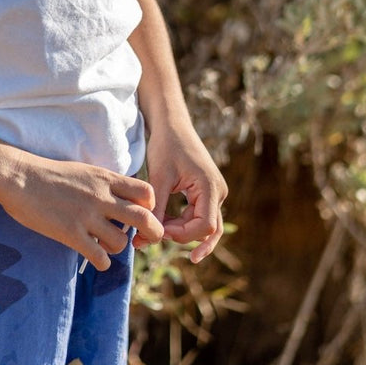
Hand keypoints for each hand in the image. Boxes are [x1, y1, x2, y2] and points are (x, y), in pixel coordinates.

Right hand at [0, 153, 164, 269]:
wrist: (19, 177)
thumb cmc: (50, 174)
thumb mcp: (84, 170)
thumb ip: (105, 184)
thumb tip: (123, 199)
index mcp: (105, 178)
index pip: (146, 192)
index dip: (150, 206)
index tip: (142, 214)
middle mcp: (101, 196)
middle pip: (144, 218)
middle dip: (153, 233)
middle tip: (149, 240)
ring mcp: (86, 215)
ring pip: (121, 242)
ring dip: (118, 247)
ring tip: (106, 245)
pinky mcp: (70, 233)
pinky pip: (99, 256)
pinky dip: (102, 262)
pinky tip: (96, 258)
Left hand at [139, 122, 227, 262]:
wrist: (172, 125)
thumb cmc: (166, 146)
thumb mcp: (159, 178)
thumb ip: (156, 209)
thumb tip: (146, 239)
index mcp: (210, 187)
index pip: (205, 226)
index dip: (182, 235)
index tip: (158, 230)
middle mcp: (218, 192)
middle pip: (206, 230)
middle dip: (181, 237)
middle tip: (153, 236)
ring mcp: (214, 193)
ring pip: (203, 226)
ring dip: (182, 233)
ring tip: (157, 234)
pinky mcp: (206, 192)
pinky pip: (199, 216)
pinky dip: (183, 225)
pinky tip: (165, 226)